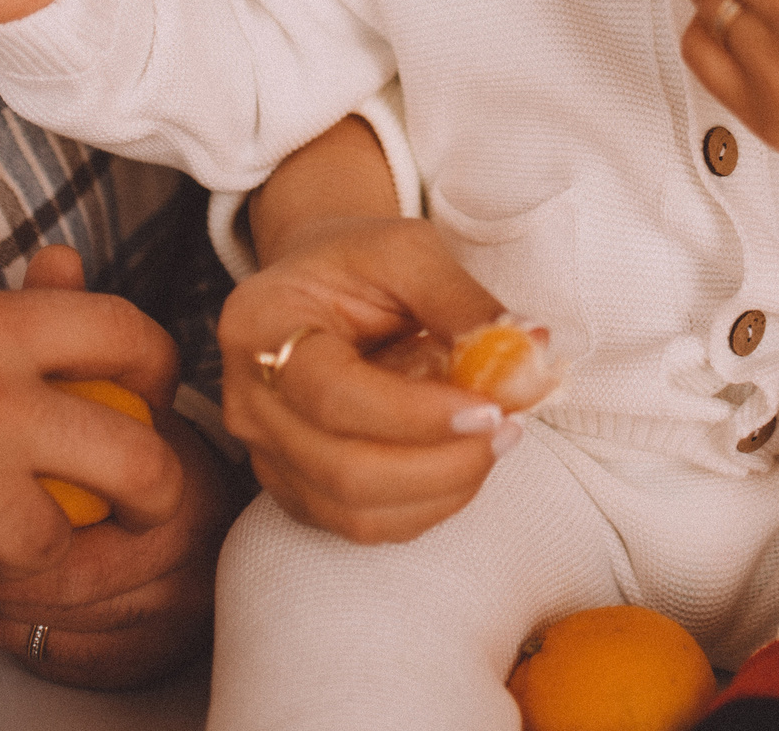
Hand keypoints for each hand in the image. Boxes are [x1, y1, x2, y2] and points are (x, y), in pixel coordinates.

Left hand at [0, 246, 243, 689]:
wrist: (196, 532)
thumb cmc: (131, 448)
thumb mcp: (102, 379)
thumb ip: (75, 321)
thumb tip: (54, 258)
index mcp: (184, 470)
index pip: (94, 496)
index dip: (26, 493)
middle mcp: (193, 542)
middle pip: (66, 569)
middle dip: (4, 554)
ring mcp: (176, 606)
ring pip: (59, 619)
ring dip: (6, 598)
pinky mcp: (151, 659)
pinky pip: (70, 660)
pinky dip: (29, 637)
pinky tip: (12, 609)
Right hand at [220, 216, 515, 543]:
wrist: (316, 285)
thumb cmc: (357, 263)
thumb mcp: (407, 252)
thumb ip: (460, 300)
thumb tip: (529, 348)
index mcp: (260, 326)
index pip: (333, 396)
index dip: (416, 416)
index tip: (489, 408)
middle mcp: (249, 402)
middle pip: (343, 470)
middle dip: (441, 464)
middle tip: (506, 430)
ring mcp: (266, 455)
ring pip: (356, 513)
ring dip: (442, 491)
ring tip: (493, 443)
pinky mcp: (295, 489)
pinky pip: (363, 525)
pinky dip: (426, 507)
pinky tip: (462, 465)